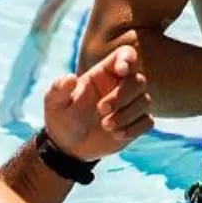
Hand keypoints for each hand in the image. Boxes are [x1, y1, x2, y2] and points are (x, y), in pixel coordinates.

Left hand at [43, 39, 152, 160]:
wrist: (69, 146)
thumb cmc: (61, 118)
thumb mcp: (54, 103)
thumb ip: (58, 89)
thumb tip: (69, 78)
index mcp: (104, 73)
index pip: (125, 55)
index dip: (128, 58)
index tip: (121, 70)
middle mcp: (120, 85)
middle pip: (138, 80)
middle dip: (122, 95)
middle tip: (101, 109)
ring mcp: (130, 105)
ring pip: (145, 101)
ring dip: (127, 114)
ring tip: (106, 126)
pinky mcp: (136, 123)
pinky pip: (147, 122)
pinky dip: (134, 128)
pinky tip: (116, 135)